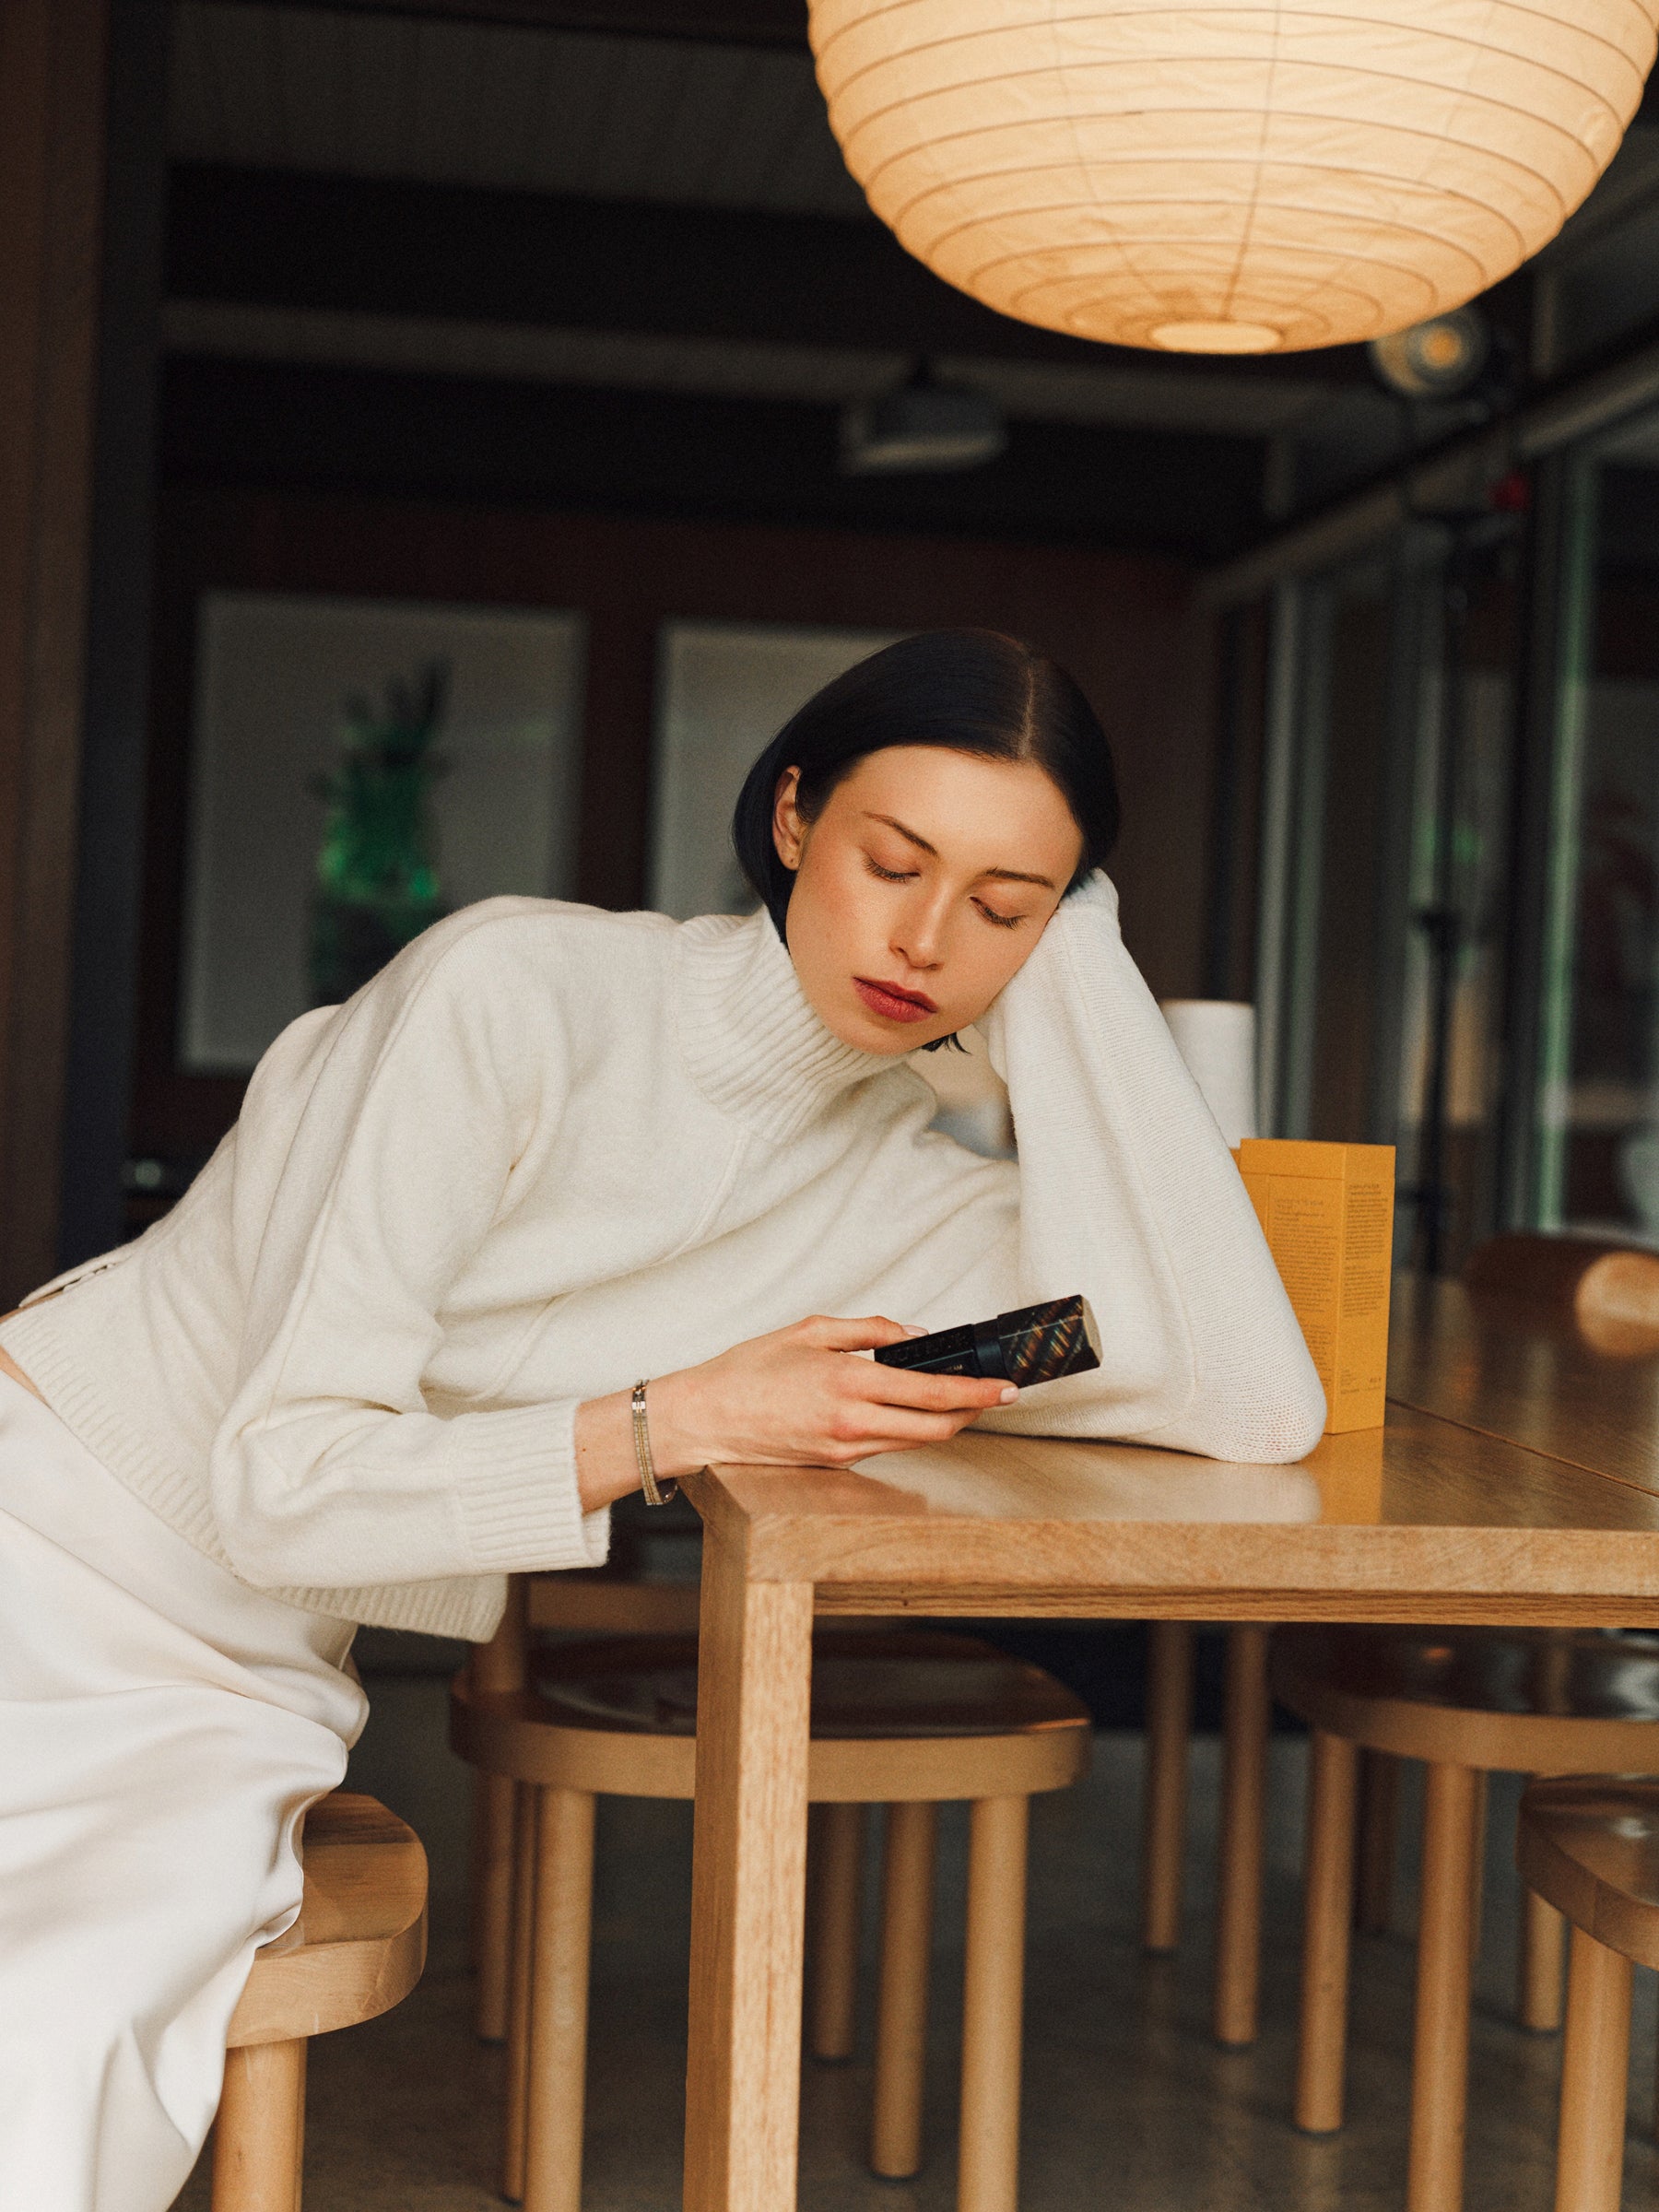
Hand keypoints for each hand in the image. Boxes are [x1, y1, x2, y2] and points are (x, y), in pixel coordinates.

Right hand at [649, 1312, 1017, 1474]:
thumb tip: (913, 1336)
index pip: (932, 1394)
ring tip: (963, 1401)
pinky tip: (912, 1412)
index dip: (978, 1393)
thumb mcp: (810, 1331)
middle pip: (937, 1429)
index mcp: (848, 1384)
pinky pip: (887, 1446)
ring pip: (916, 1442)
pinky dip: (909, 1429)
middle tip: (996, 1395)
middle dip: (974, 1413)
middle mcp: (853, 1424)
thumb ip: (868, 1331)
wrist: (705, 1418)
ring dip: (945, 1423)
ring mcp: (846, 1451)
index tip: (1007, 1388)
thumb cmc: (748, 1371)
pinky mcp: (837, 1465)